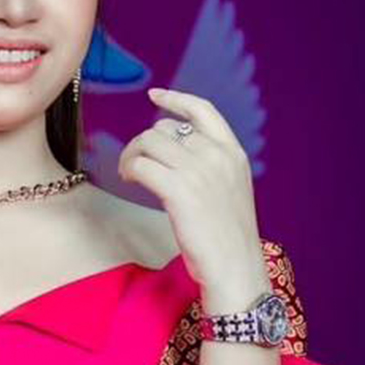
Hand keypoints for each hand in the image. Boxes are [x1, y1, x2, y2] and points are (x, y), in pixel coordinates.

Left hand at [119, 86, 267, 299]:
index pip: (203, 110)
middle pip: (165, 128)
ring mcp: (200, 171)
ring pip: (149, 142)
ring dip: (131, 155)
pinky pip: (142, 164)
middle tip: (134, 164)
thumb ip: (210, 169)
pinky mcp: (179, 191)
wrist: (236, 269)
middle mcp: (218, 156)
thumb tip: (172, 153)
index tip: (155, 94)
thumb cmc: (228, 241)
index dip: (176, 99)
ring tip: (129, 173)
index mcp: (234, 154)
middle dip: (143, 142)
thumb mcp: (229, 193)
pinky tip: (129, 179)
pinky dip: (129, 168)